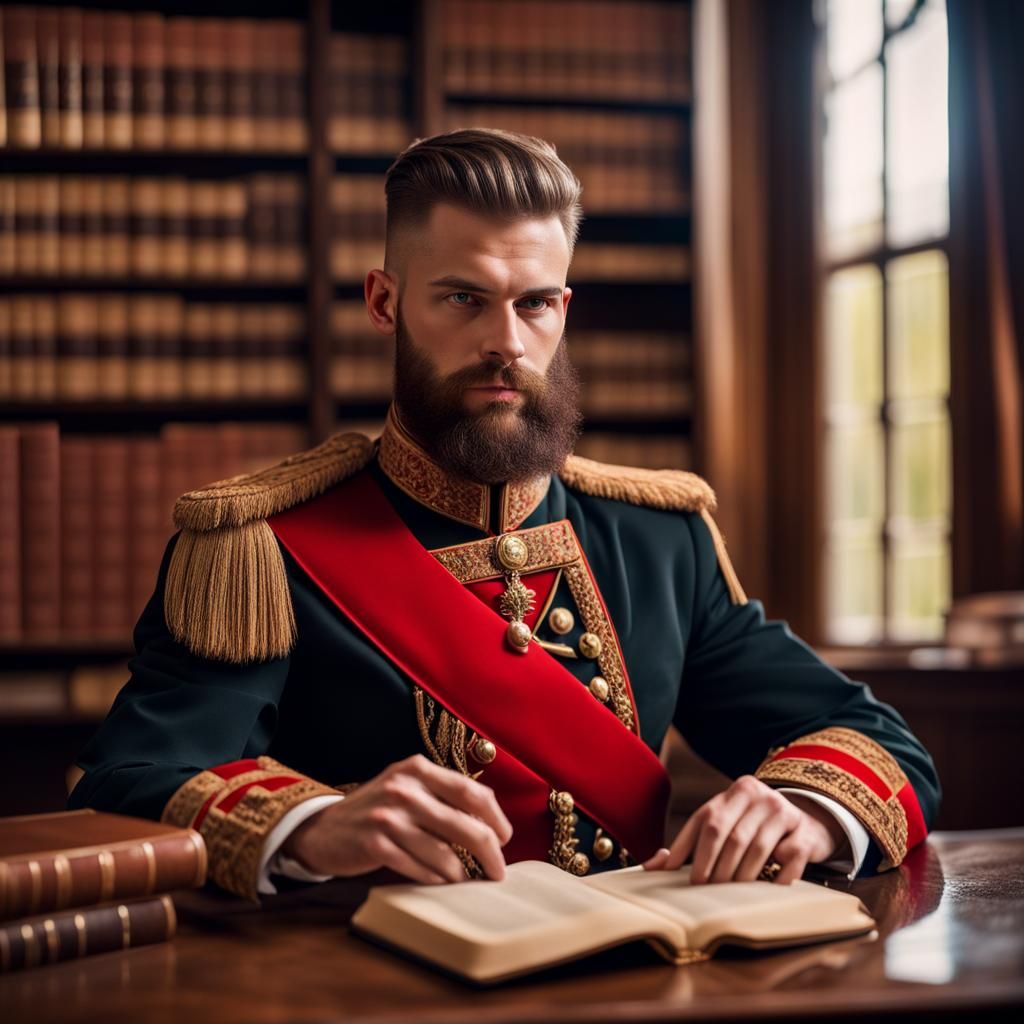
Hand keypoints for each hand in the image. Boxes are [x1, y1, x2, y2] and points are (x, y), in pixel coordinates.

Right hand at [282, 754, 512, 884]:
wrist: (322, 828)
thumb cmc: (377, 810)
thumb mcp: (407, 788)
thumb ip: (442, 795)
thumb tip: (491, 822)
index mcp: (418, 769)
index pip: (472, 792)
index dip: (496, 819)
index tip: (506, 839)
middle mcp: (404, 788)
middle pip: (466, 826)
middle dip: (491, 854)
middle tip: (498, 872)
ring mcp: (388, 817)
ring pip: (445, 855)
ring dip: (462, 874)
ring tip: (467, 880)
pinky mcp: (375, 844)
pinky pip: (421, 869)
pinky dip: (436, 880)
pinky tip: (440, 882)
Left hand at [642, 775, 844, 884]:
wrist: (805, 822)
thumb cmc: (754, 828)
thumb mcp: (725, 825)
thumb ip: (692, 843)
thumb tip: (652, 866)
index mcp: (732, 793)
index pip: (704, 820)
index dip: (687, 849)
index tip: (676, 876)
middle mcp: (756, 795)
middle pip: (727, 834)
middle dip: (712, 865)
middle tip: (704, 889)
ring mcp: (782, 811)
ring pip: (755, 847)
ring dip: (739, 875)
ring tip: (729, 893)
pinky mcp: (803, 831)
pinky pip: (788, 857)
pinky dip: (776, 878)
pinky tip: (767, 889)